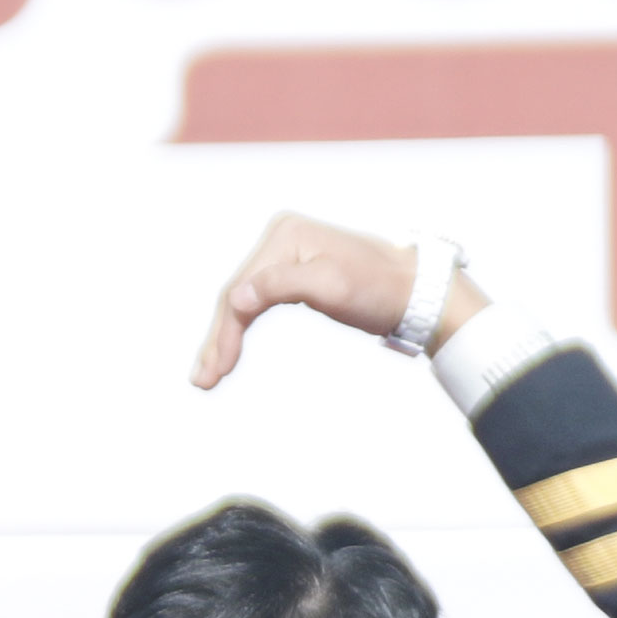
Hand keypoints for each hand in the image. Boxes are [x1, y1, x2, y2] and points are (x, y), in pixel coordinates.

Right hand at [190, 211, 487, 387]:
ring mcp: (286, 254)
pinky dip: (242, 327)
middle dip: (218, 341)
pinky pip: (259, 301)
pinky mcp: (295, 272)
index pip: (242, 289)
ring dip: (224, 338)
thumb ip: (280, 286)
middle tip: (201, 382)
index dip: (225, 333)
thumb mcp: (330, 286)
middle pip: (236, 295)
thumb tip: (235, 299)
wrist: (415, 290)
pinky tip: (228, 349)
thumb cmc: (378, 287)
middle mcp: (280, 238)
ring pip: (243, 301)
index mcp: (285, 236)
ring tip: (207, 376)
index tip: (214, 372)